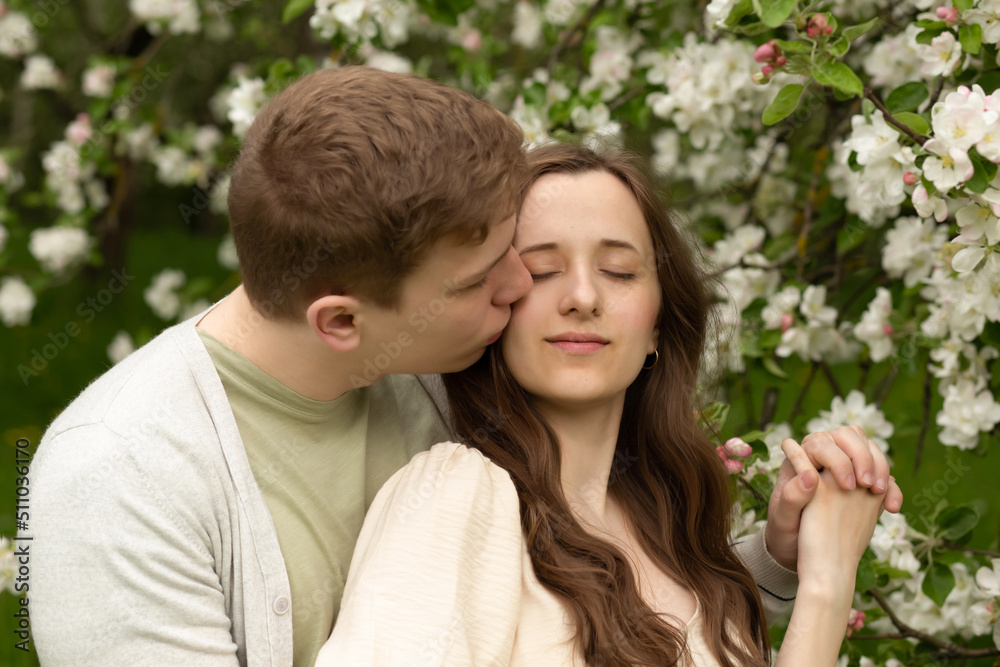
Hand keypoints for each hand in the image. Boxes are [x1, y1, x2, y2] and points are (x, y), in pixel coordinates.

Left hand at [764, 425, 900, 569]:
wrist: (799, 552)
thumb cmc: (784, 532)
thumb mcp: (782, 519)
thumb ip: (791, 497)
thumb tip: (809, 475)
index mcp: (800, 459)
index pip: (822, 442)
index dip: (838, 460)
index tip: (847, 486)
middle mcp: (822, 457)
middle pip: (849, 436)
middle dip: (863, 456)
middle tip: (869, 486)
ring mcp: (845, 469)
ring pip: (869, 449)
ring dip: (880, 467)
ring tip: (879, 493)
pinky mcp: (861, 486)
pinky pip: (881, 475)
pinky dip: (891, 487)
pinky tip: (891, 508)